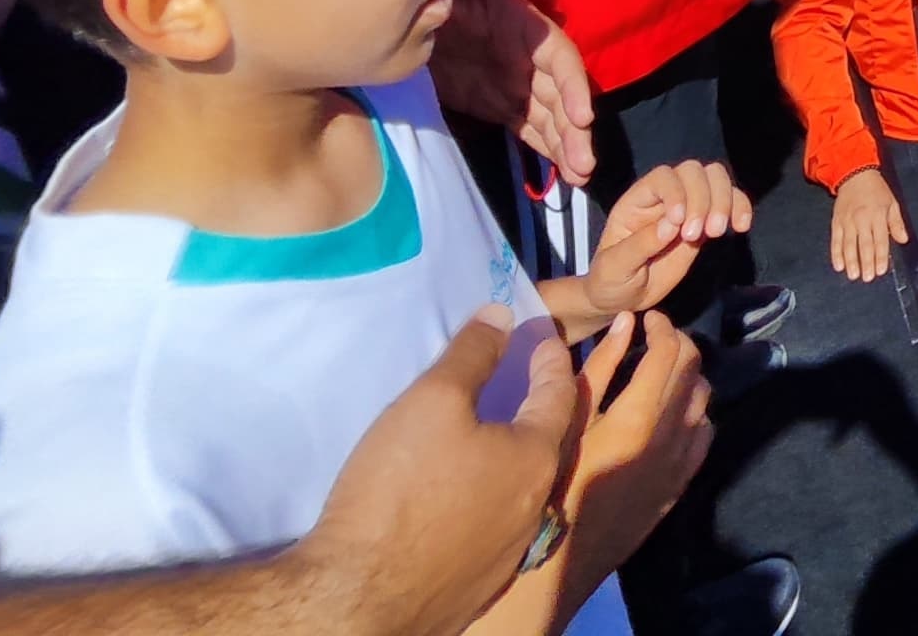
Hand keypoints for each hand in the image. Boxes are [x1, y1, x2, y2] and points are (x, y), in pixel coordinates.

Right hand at [301, 307, 580, 635]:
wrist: (357, 600)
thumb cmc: (400, 490)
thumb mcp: (433, 402)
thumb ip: (472, 355)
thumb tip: (502, 317)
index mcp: (535, 460)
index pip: (559, 393)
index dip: (549, 356)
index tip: (539, 334)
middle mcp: (535, 508)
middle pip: (545, 442)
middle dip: (536, 405)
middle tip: (519, 378)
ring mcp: (508, 552)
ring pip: (519, 488)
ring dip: (509, 456)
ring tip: (486, 432)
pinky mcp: (476, 582)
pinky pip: (492, 527)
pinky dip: (485, 497)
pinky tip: (458, 494)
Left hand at [427, 0, 596, 187]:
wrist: (399, 19)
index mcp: (523, 27)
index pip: (559, 57)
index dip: (574, 86)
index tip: (582, 117)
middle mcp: (527, 58)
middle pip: (561, 95)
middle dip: (576, 130)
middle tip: (584, 166)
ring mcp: (514, 84)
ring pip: (550, 118)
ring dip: (567, 145)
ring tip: (579, 178)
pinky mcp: (498, 106)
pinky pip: (528, 129)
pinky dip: (545, 149)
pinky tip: (561, 173)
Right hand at [555, 312, 713, 607]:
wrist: (557, 560)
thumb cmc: (549, 484)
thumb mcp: (566, 421)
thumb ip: (598, 369)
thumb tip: (625, 324)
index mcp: (638, 416)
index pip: (669, 351)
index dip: (662, 325)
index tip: (648, 318)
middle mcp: (670, 435)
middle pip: (693, 369)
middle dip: (679, 343)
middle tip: (656, 337)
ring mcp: (680, 463)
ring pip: (704, 401)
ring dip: (688, 376)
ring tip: (662, 372)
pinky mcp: (680, 485)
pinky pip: (703, 437)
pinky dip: (694, 414)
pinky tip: (671, 414)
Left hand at [578, 161, 748, 319]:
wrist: (623, 300)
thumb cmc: (610, 281)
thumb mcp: (613, 268)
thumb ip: (638, 246)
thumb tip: (670, 226)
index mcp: (637, 201)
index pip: (663, 177)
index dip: (676, 192)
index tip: (679, 223)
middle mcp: (664, 197)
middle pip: (693, 171)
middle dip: (703, 198)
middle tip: (702, 233)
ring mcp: (688, 207)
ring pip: (715, 179)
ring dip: (724, 201)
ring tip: (718, 232)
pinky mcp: (706, 223)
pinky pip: (730, 201)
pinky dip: (740, 207)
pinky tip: (741, 226)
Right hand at [830, 168, 910, 280]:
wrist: (855, 174)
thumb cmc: (876, 190)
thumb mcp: (892, 203)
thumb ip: (896, 223)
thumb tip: (903, 240)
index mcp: (878, 214)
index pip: (880, 239)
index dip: (881, 256)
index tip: (881, 270)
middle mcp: (862, 219)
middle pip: (864, 244)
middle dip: (866, 262)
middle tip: (867, 278)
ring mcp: (847, 221)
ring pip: (849, 244)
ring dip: (851, 261)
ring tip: (853, 275)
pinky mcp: (836, 222)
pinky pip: (835, 240)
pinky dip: (836, 254)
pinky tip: (838, 265)